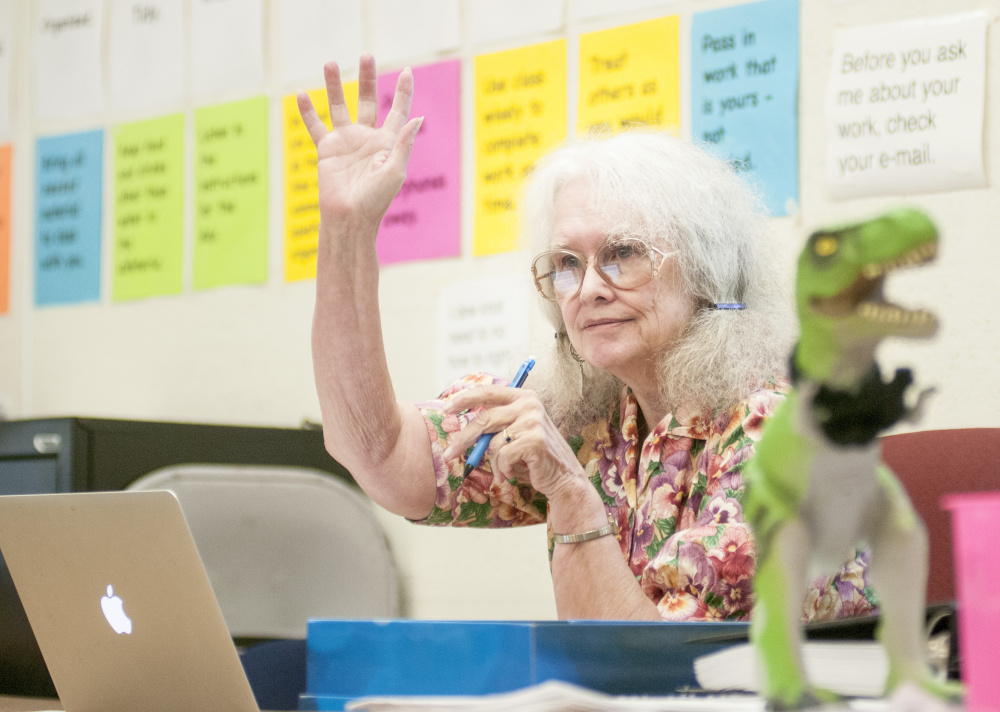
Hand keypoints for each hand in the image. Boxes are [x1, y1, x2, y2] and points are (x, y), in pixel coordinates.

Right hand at [297, 54, 422, 230]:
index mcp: (387, 143)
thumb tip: (418, 118)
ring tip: (330, 63)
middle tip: (366, 55)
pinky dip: (308, 111)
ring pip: (339, 106)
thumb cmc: (376, 200)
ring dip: (335, 85)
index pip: (397, 111)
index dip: (403, 92)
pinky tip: (301, 94)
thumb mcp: (394, 171)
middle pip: (368, 100)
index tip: (407, 72)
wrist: (349, 218)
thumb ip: (403, 143)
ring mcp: (346, 142)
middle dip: (367, 78)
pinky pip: (315, 126)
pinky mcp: (327, 150)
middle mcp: (367, 138)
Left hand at [441, 386, 588, 499]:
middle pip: (484, 418)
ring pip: (493, 442)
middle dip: (463, 438)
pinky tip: (515, 471)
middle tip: (448, 453)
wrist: (563, 477)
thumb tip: (462, 425)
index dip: (464, 399)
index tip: (446, 408)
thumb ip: (496, 422)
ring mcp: (533, 421)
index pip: (487, 391)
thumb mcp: (515, 432)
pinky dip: (504, 469)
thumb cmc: (534, 456)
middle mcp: (529, 404)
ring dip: (494, 462)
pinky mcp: (534, 440)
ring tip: (505, 469)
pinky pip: (503, 456)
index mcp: (523, 396)